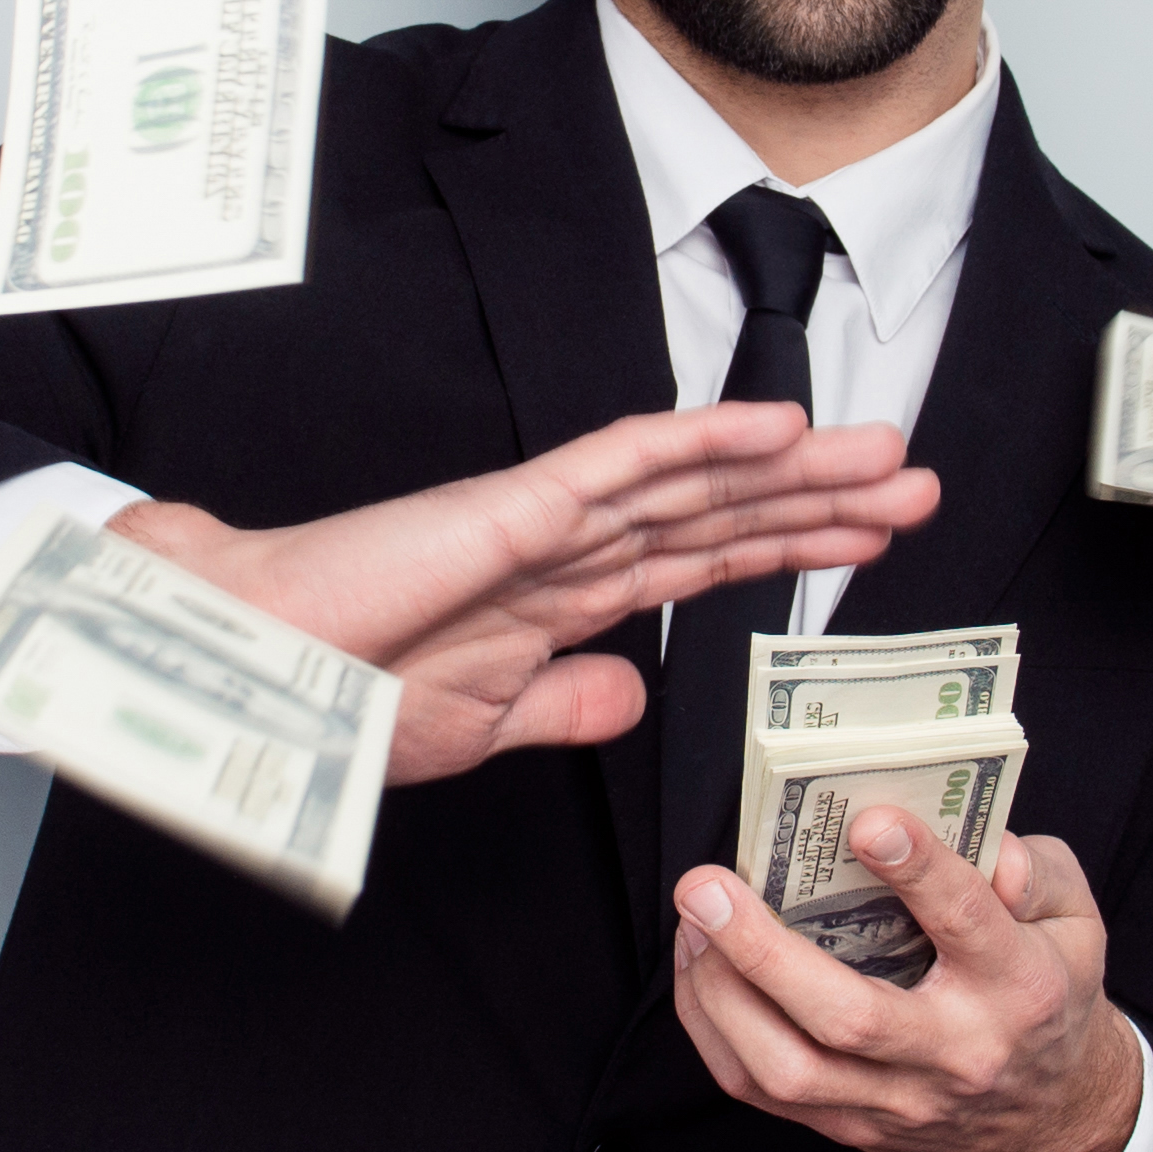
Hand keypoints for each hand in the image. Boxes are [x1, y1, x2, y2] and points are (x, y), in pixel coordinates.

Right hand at [107, 402, 939, 784]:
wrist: (235, 673)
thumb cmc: (330, 700)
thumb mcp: (478, 727)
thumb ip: (560, 705)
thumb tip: (634, 694)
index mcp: (555, 600)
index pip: (698, 563)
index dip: (786, 547)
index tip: (868, 545)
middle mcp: (564, 549)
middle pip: (719, 514)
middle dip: (821, 501)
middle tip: (916, 485)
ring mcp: (542, 522)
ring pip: (694, 480)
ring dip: (793, 465)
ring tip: (884, 453)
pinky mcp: (511, 509)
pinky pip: (624, 463)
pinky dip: (702, 439)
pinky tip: (773, 425)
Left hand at [668, 819, 1141, 1151]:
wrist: (1048, 1115)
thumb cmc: (1049, 995)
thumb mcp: (1075, 920)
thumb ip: (1036, 873)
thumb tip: (987, 849)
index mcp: (1019, 989)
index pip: (968, 926)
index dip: (918, 870)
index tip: (866, 822)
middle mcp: (954, 1054)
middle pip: (849, 1019)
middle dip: (763, 950)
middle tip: (707, 886)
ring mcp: (897, 1102)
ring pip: (788, 1068)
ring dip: (722, 993)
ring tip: (694, 922)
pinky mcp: (852, 1128)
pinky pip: (762, 1090)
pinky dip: (715, 1028)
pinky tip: (701, 970)